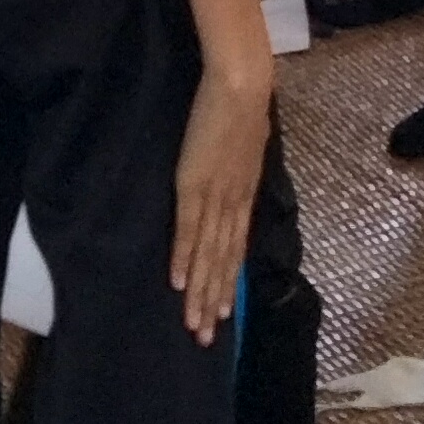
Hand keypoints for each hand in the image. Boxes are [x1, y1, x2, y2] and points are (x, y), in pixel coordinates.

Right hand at [167, 57, 272, 342]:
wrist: (241, 85)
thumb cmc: (242, 105)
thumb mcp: (246, 145)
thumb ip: (238, 166)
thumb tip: (232, 175)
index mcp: (244, 195)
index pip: (235, 249)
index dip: (228, 282)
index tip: (224, 313)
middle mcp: (233, 205)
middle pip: (223, 262)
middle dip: (214, 301)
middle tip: (205, 338)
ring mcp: (215, 198)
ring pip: (207, 256)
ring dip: (200, 292)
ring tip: (193, 325)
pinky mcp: (194, 185)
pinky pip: (188, 230)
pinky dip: (183, 258)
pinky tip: (176, 284)